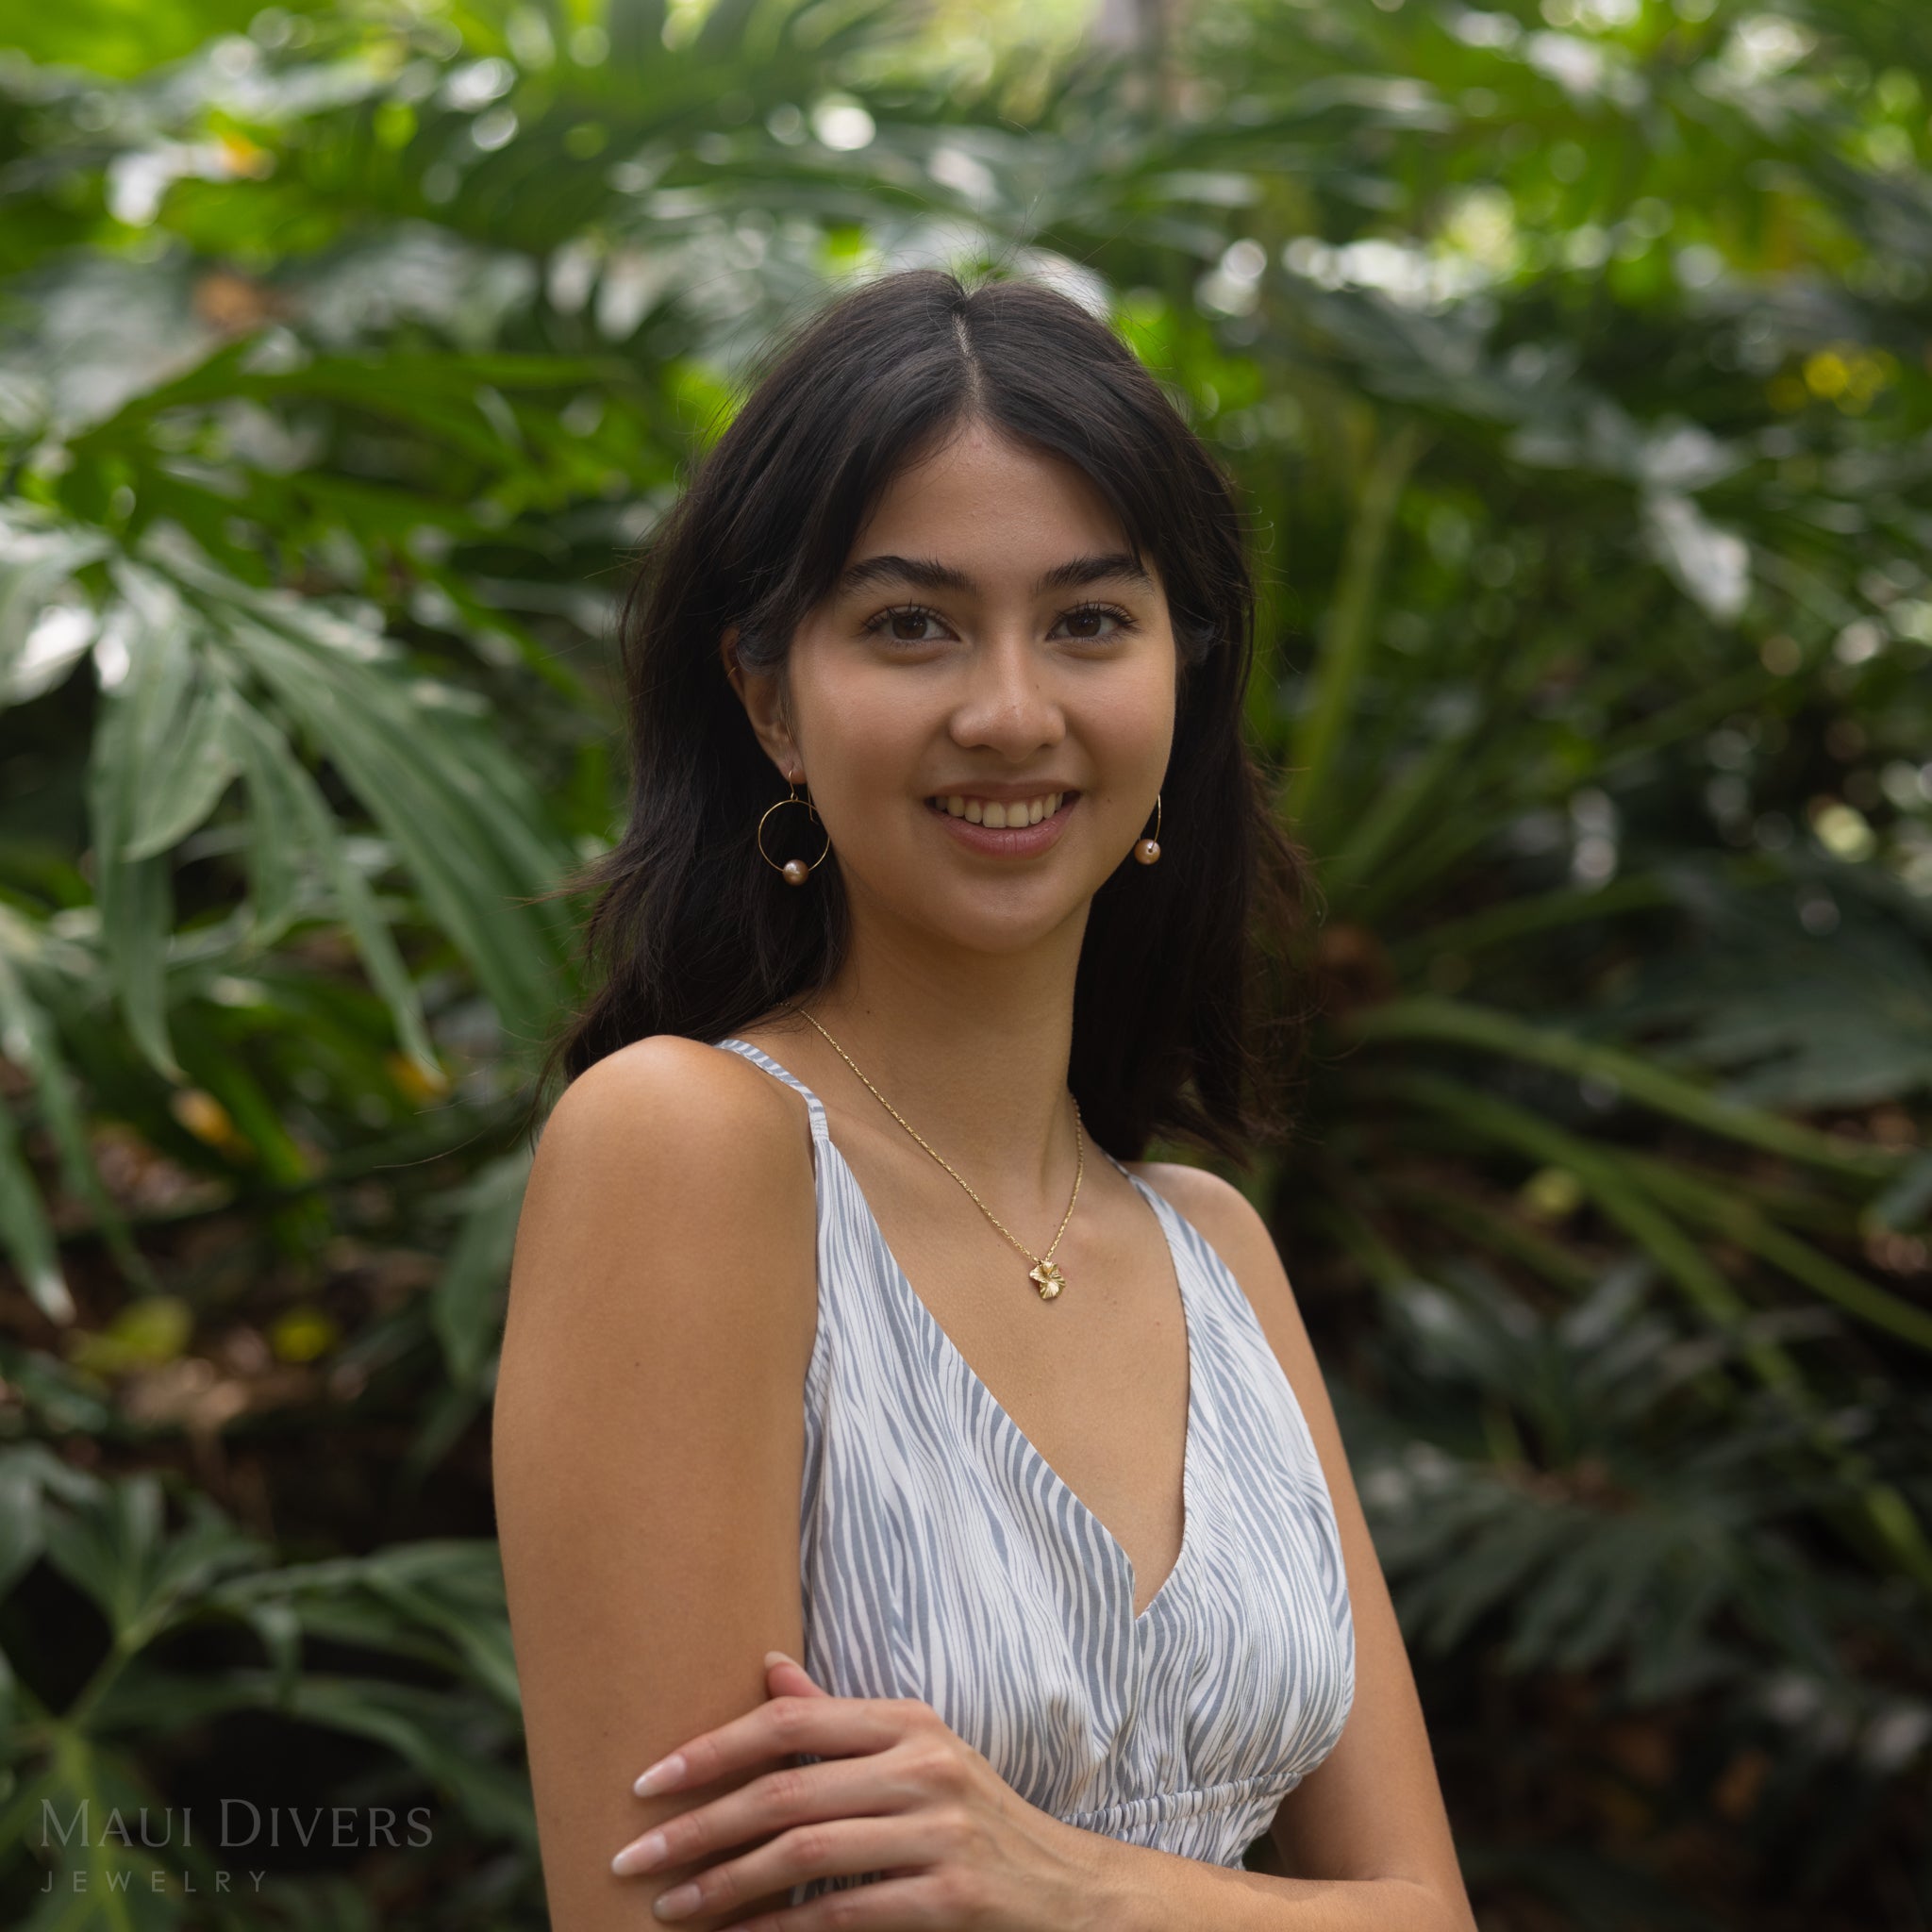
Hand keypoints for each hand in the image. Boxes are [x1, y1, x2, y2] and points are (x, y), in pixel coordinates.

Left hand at [610, 1651, 1106, 1928]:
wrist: (1068, 1890)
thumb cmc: (973, 1818)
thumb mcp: (915, 1754)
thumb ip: (838, 1721)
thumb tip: (767, 1669)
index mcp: (908, 1721)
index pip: (789, 1722)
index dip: (711, 1749)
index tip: (646, 1783)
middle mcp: (925, 1764)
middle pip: (784, 1791)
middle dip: (696, 1827)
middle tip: (632, 1858)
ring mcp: (942, 1831)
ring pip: (803, 1854)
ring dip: (722, 1885)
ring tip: (668, 1908)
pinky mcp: (951, 1897)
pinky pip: (840, 1915)